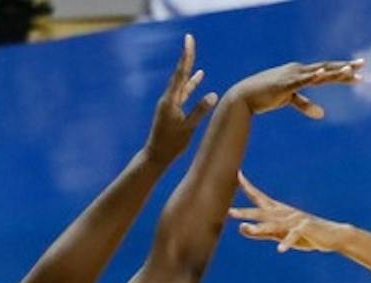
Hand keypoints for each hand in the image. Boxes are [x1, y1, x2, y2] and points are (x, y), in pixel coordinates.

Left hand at [144, 34, 218, 164]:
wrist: (156, 154)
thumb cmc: (172, 143)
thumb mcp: (189, 127)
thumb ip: (201, 110)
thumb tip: (214, 95)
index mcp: (171, 100)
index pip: (181, 74)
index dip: (186, 56)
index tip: (189, 41)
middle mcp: (168, 98)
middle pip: (180, 74)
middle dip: (187, 58)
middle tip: (190, 41)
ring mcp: (169, 103)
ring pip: (182, 84)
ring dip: (191, 73)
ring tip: (200, 63)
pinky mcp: (171, 109)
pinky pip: (182, 93)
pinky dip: (190, 85)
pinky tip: (198, 79)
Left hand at [229, 174, 349, 252]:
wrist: (332, 236)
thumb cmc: (305, 235)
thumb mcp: (279, 235)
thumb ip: (261, 233)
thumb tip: (241, 228)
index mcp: (278, 212)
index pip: (260, 198)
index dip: (249, 187)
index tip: (238, 175)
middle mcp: (285, 213)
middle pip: (263, 211)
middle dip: (247, 212)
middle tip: (231, 212)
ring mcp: (296, 220)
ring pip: (275, 223)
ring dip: (262, 227)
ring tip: (249, 229)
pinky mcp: (306, 228)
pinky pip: (294, 235)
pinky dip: (287, 242)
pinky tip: (280, 249)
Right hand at [233, 59, 363, 118]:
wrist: (244, 97)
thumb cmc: (265, 96)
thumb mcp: (288, 100)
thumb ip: (305, 105)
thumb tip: (322, 114)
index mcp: (301, 73)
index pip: (327, 72)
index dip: (343, 72)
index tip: (360, 72)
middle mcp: (299, 70)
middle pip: (327, 68)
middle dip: (345, 67)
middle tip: (363, 64)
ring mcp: (293, 75)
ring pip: (318, 73)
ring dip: (334, 71)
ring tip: (350, 70)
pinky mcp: (285, 84)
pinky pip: (303, 80)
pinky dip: (314, 76)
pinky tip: (324, 73)